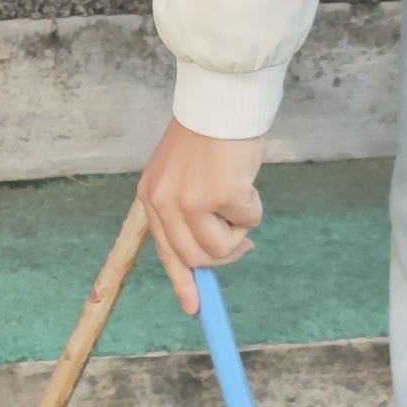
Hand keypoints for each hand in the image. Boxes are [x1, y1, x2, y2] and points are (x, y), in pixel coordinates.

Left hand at [137, 118, 266, 312]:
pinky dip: (254, 206)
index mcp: (152, 197)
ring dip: (240, 228)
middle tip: (242, 240)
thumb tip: (215, 253)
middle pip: (197, 258)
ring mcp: (192, 201)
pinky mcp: (222, 195)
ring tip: (239, 195)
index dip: (181, 280)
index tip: (193, 307)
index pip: (165, 250)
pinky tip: (246, 179)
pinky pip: (248, 222)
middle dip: (225, 253)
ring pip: (222, 248)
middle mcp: (165, 202)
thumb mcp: (182, 175)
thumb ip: (188, 211)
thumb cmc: (209, 133)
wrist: (222, 100)